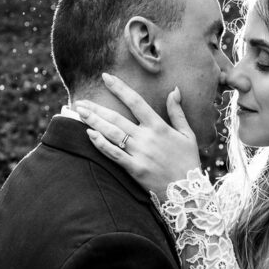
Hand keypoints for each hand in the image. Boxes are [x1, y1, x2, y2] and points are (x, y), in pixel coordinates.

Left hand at [76, 73, 201, 198]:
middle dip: (97, 108)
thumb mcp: (188, 134)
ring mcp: (140, 154)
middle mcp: (147, 138)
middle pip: (117, 118)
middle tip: (80, 100)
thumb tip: (174, 90)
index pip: (136, 101)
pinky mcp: (135, 169)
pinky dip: (101, 144)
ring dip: (94, 122)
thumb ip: (177, 112)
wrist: (189, 192)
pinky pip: (114, 154)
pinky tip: (89, 134)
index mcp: (159, 126)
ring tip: (80, 113)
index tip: (105, 77)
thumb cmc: (188, 162)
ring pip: (112, 134)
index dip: (120, 88)